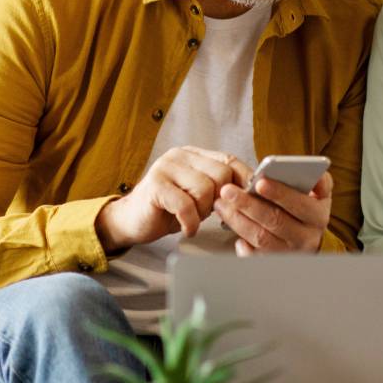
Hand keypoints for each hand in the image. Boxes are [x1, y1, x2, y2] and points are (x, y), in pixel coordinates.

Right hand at [95, 146, 248, 251]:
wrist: (130, 221)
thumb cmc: (167, 210)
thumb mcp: (198, 196)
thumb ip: (219, 188)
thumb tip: (252, 192)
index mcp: (193, 155)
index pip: (229, 159)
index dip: (244, 179)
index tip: (250, 199)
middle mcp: (180, 156)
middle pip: (221, 174)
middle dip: (220, 200)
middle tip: (208, 214)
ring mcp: (166, 167)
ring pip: (205, 189)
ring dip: (203, 212)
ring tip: (192, 219)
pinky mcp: (155, 185)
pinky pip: (186, 205)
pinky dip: (190, 222)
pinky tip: (187, 228)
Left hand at [215, 171, 333, 254]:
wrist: (309, 240)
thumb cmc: (308, 210)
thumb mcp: (320, 195)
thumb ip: (318, 181)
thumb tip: (310, 171)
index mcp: (317, 216)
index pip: (299, 204)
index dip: (279, 193)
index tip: (259, 182)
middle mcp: (305, 237)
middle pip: (275, 221)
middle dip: (249, 204)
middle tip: (228, 191)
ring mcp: (289, 253)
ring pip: (261, 238)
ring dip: (238, 220)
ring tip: (221, 204)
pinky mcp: (273, 263)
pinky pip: (254, 255)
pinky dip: (241, 242)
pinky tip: (230, 225)